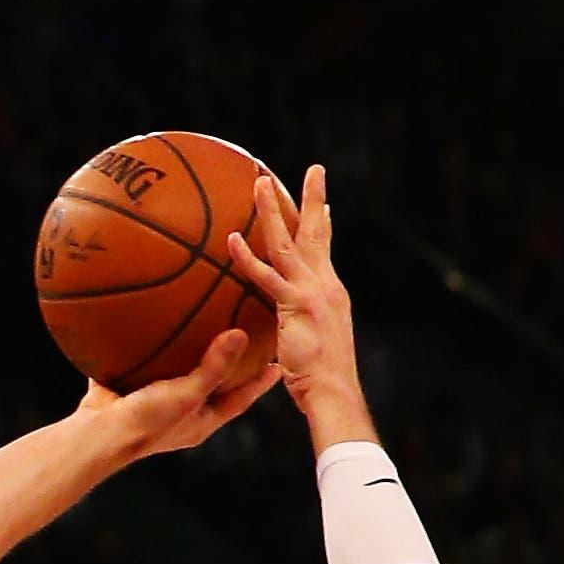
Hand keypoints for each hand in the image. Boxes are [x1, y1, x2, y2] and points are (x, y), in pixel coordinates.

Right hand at [78, 328, 280, 461]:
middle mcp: (179, 414)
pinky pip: (140, 364)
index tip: (278, 365)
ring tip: (200, 325)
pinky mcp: (126, 390)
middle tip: (246, 342)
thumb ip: (213, 367)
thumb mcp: (186, 394)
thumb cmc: (146, 422)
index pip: (240, 400)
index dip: (259, 383)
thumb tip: (241, 335)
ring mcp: (152, 403)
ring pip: (176, 374)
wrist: (96, 435)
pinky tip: (145, 323)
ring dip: (187, 354)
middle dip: (227, 367)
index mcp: (200, 421)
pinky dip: (145, 346)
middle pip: (211, 387)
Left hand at [226, 165, 369, 435]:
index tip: (324, 203)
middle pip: (317, 233)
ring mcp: (312, 292)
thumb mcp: (309, 347)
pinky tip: (231, 240)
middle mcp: (326, 285)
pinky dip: (248, 258)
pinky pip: (266, 277)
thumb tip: (283, 335)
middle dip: (314, 198)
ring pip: (289, 242)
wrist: (333, 393)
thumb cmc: (319, 381)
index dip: (325, 225)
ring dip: (273, 210)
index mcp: (330, 292)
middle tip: (313, 170)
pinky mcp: (296, 306)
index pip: (326, 250)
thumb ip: (296, 332)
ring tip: (260, 183)